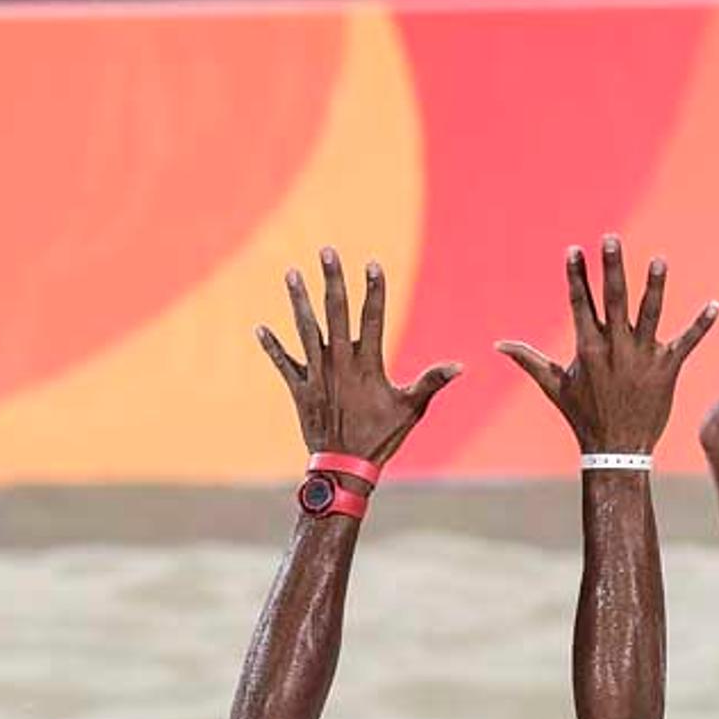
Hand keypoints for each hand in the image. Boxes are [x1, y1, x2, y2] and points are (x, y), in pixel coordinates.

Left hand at [256, 248, 461, 464]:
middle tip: (326, 251)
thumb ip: (431, 382)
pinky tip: (259, 328)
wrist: (344, 466)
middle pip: (335, 313)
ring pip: (306, 329)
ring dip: (298, 300)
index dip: (374, 290)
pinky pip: (282, 363)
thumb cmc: (381, 437)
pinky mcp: (299, 388)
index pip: (373, 318)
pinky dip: (271, 346)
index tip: (373, 264)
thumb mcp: (411, 410)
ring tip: (291, 273)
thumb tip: (459, 366)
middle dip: (332, 280)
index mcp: (368, 365)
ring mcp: (317, 375)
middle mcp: (339, 363)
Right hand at [496, 236, 717, 453]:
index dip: (576, 276)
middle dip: (611, 268)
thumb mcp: (554, 386)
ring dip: (654, 287)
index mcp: (588, 348)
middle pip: (614, 300)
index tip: (575, 250)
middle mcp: (615, 348)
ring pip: (650, 315)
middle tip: (611, 239)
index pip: (580, 304)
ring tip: (658, 261)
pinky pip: (687, 343)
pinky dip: (702, 325)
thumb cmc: (583, 416)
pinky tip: (716, 306)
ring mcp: (643, 357)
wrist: (617, 449)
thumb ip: (528, 360)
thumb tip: (497, 345)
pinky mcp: (667, 369)